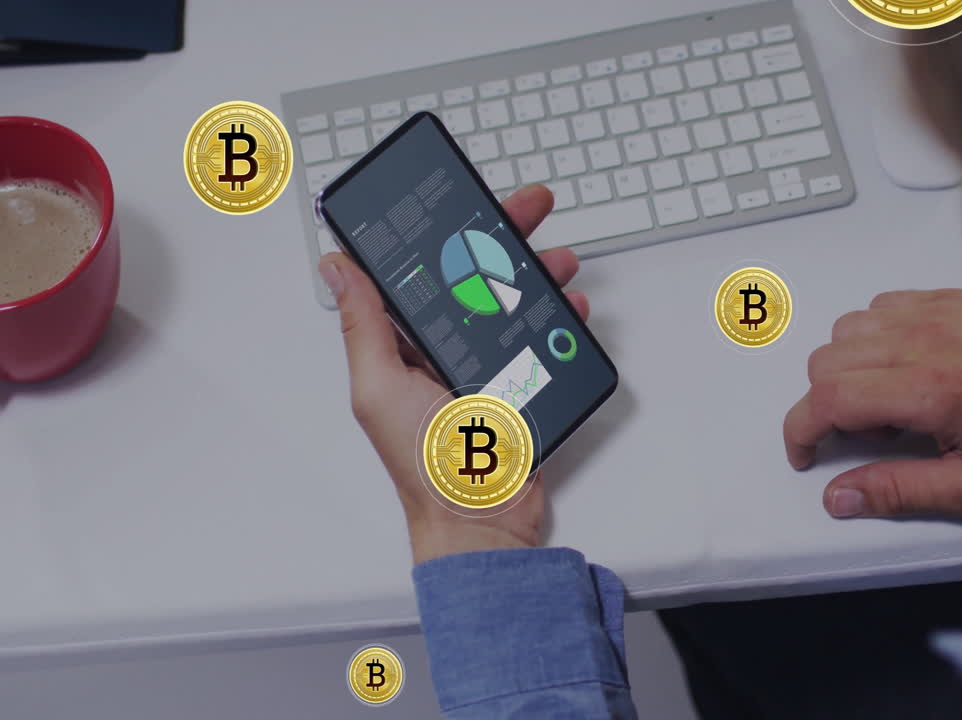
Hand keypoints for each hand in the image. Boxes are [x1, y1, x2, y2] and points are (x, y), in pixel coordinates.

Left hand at [318, 185, 589, 563]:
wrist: (484, 519)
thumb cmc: (427, 467)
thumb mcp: (380, 389)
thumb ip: (364, 326)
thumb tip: (338, 267)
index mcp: (404, 344)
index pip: (420, 270)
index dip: (439, 231)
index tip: (457, 199)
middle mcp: (444, 347)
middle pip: (475, 274)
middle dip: (503, 236)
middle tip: (529, 208)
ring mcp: (486, 362)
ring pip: (515, 299)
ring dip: (538, 272)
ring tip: (557, 260)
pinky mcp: (522, 379)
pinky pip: (543, 336)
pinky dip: (561, 316)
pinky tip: (570, 307)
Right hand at [784, 289, 961, 518]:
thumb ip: (900, 491)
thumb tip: (842, 496)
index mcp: (931, 391)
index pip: (828, 398)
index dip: (800, 430)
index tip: (805, 451)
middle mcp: (926, 342)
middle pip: (826, 362)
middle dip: (825, 405)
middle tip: (866, 435)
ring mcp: (935, 314)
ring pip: (846, 330)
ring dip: (847, 368)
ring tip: (888, 400)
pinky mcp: (946, 299)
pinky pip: (879, 306)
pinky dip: (874, 336)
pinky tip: (904, 364)